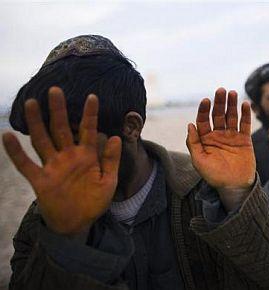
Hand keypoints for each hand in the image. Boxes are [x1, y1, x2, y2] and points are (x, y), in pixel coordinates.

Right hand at [2, 87, 121, 234]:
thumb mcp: (109, 181)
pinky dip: (16, 152)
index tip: (93, 97)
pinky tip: (8, 136)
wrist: (79, 223)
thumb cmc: (94, 201)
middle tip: (55, 90)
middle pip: (61, 129)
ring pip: (42, 140)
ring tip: (32, 103)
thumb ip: (111, 160)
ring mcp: (53, 166)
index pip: (88, 130)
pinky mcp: (40, 180)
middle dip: (59, 110)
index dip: (90, 114)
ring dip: (36, 123)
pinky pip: (25, 164)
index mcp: (86, 156)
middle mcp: (68, 157)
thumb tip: (115, 137)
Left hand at [186, 88, 255, 210]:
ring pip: (231, 116)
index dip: (204, 110)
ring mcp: (231, 136)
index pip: (203, 120)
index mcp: (205, 139)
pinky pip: (245, 124)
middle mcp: (218, 135)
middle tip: (221, 90)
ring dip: (232, 104)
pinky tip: (245, 104)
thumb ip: (194, 143)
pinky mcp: (244, 139)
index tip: (206, 100)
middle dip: (219, 103)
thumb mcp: (199, 160)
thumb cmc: (214, 175)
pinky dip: (246, 114)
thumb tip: (190, 124)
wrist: (234, 186)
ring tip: (232, 93)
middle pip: (218, 115)